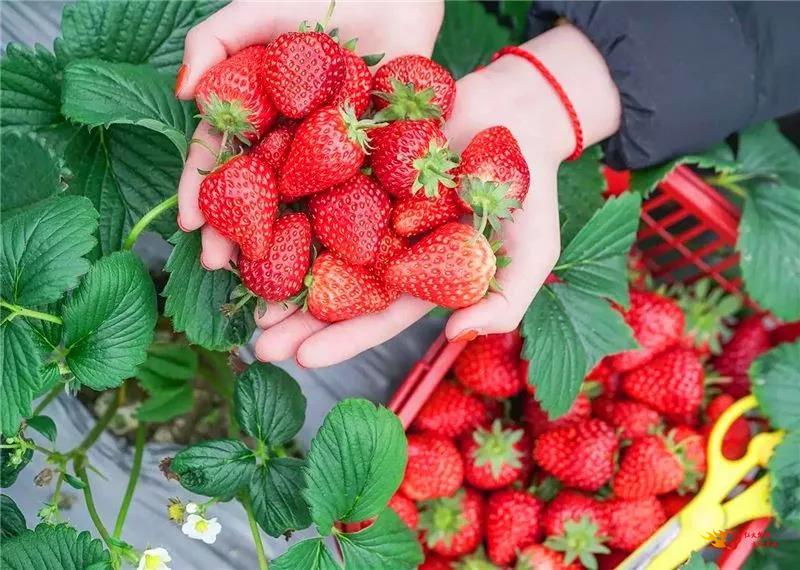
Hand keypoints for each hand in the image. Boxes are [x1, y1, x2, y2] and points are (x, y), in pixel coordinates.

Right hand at [175, 0, 444, 268]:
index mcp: (257, 114)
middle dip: (237, 230)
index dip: (204, 191)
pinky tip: (335, 263)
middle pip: (258, 194)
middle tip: (222, 266)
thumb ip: (216, 39)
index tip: (191, 225)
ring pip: (303, 207)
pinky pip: (358, 199)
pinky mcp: (373, 160)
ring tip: (270, 280)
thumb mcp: (261, 9)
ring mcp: (331, 155)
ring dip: (286, 245)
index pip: (222, 159)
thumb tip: (183, 92)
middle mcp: (289, 142)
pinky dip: (346, 232)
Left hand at [253, 24, 621, 366]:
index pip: (374, 316)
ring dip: (279, 263)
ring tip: (239, 287)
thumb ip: (504, 302)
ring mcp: (365, 201)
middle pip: (333, 285)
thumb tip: (456, 338)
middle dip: (296, 316)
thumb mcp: (532, 255)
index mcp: (418, 274)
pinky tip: (251, 213)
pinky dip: (285, 194)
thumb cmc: (528, 190)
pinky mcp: (354, 157)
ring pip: (314, 237)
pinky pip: (315, 175)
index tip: (302, 359)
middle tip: (256, 341)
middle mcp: (384, 243)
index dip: (340, 339)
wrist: (518, 112)